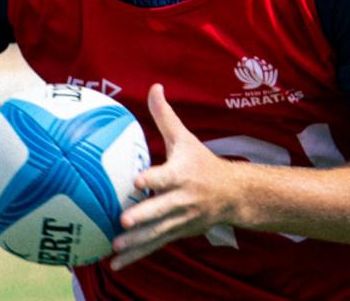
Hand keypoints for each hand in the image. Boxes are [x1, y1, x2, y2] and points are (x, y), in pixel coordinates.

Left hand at [110, 84, 238, 269]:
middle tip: (123, 219)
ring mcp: (180, 220)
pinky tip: (115, 264)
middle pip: (161, 209)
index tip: (138, 181)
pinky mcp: (177, 233)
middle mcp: (182, 199)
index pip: (166, 176)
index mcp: (182, 174)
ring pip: (157, 232)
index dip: (153, 179)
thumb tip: (154, 86)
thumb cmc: (202, 162)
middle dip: (144, 216)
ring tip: (116, 246)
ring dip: (137, 241)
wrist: (234, 195)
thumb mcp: (186, 138)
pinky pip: (155, 245)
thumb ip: (165, 116)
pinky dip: (137, 256)